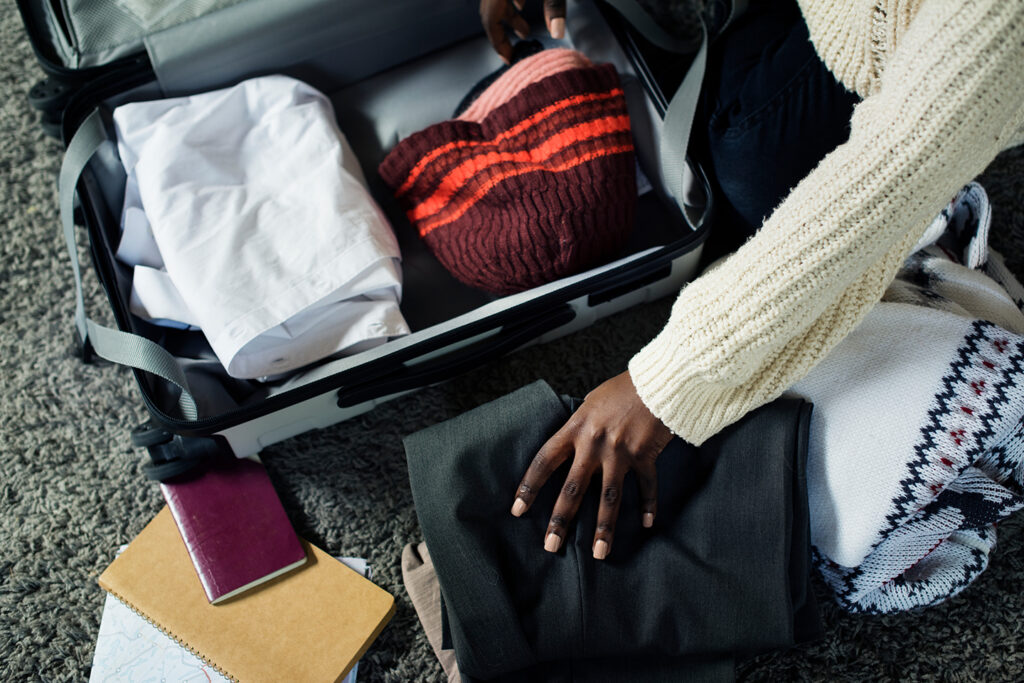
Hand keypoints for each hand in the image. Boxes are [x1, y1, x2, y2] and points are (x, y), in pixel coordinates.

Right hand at [480, 0, 566, 62]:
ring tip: (525, 32)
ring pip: (494, 4)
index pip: (490, 19)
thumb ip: (554, 7)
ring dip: (508, 19)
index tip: (508, 59)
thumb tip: (557, 34)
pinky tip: (521, 7)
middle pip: (489, 14)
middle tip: (513, 53)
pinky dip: (509, 5)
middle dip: (501, 35)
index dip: (497, 42)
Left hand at [510, 371, 673, 559]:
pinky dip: (648, 505)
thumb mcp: (590, 401)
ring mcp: (621, 452)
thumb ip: (579, 425)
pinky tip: (647, 525)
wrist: (658, 380)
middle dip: (560, 519)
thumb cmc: (622, 388)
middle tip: (551, 545)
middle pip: (573, 487)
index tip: (518, 509)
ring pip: (608, 497)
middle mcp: (594, 444)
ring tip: (598, 553)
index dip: (530, 486)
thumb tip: (570, 442)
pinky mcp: (645, 456)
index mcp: (576, 428)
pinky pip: (646, 486)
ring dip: (603, 527)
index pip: (545, 460)